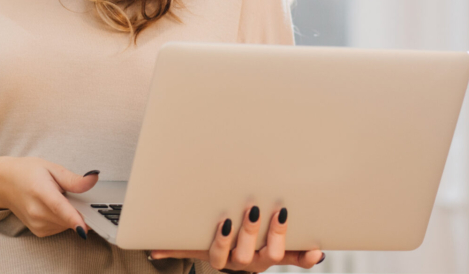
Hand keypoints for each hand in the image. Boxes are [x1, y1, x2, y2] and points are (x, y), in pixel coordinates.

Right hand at [0, 156, 99, 238]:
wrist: (5, 183)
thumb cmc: (27, 172)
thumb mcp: (51, 168)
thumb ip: (73, 179)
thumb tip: (94, 178)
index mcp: (40, 191)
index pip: (59, 208)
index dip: (73, 218)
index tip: (85, 228)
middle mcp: (36, 211)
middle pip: (68, 218)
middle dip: (78, 209)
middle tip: (71, 194)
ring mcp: (36, 224)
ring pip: (66, 225)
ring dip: (70, 215)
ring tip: (58, 198)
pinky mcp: (39, 232)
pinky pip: (60, 228)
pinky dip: (63, 220)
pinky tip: (54, 208)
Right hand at [150, 205, 324, 271]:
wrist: (238, 259)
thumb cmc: (216, 244)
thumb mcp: (196, 245)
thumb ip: (176, 246)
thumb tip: (151, 249)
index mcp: (223, 258)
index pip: (219, 255)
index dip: (223, 241)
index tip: (225, 222)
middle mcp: (245, 262)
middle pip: (247, 255)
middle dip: (251, 231)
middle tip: (254, 207)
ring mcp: (266, 259)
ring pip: (273, 255)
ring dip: (278, 235)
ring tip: (281, 212)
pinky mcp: (285, 255)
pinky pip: (298, 260)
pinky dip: (307, 256)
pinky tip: (316, 250)